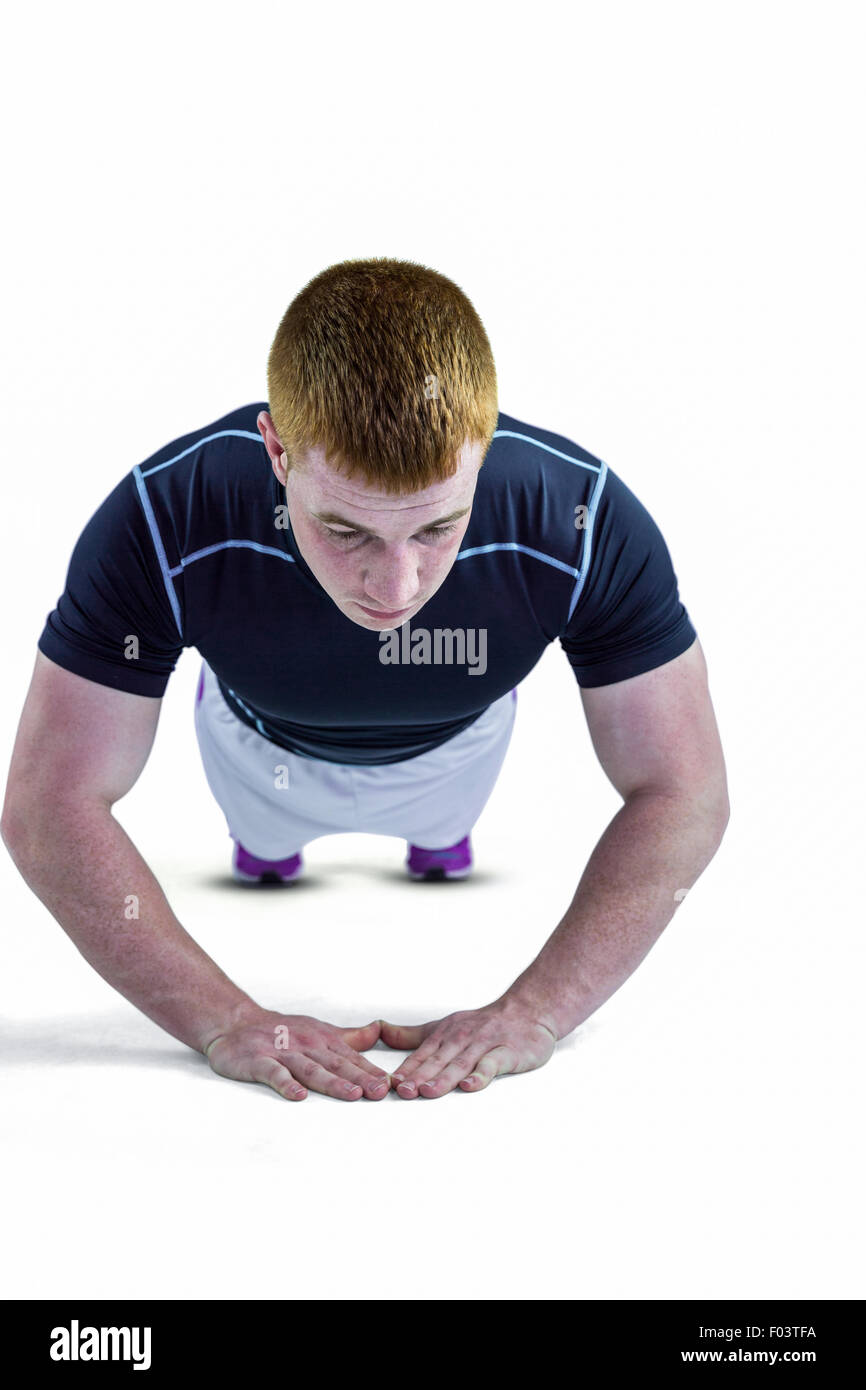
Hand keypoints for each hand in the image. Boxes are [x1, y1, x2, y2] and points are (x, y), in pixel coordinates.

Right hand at [204, 1010, 390, 1101]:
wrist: (236, 1022)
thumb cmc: (281, 1030)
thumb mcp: (319, 1029)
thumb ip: (349, 1036)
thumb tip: (379, 1031)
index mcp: (322, 1040)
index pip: (350, 1058)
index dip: (371, 1072)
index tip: (390, 1085)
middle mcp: (306, 1045)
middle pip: (336, 1064)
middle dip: (360, 1078)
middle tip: (380, 1092)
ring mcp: (283, 1052)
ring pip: (311, 1069)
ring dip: (332, 1082)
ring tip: (352, 1094)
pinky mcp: (259, 1061)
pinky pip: (274, 1073)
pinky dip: (286, 1084)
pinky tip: (298, 1096)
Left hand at [378, 1001, 557, 1098]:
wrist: (528, 1011)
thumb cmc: (485, 1024)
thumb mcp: (444, 1026)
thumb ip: (412, 1035)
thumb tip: (381, 1032)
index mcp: (446, 1034)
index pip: (422, 1054)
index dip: (407, 1069)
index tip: (389, 1084)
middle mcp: (462, 1037)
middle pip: (438, 1061)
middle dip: (420, 1076)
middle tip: (403, 1092)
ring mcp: (484, 1044)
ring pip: (461, 1063)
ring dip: (444, 1078)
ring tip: (428, 1092)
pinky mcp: (506, 1052)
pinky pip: (491, 1064)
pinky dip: (480, 1074)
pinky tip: (470, 1085)